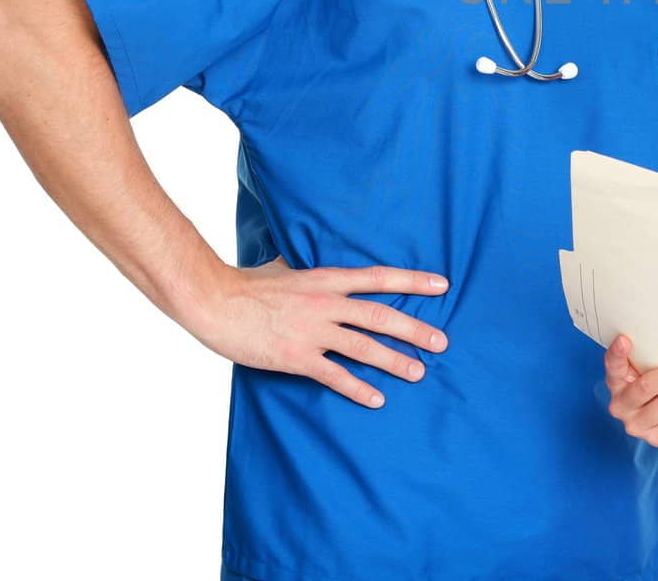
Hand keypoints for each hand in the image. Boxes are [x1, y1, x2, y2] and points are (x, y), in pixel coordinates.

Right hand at [190, 255, 449, 407]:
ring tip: (419, 372)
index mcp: (326, 279)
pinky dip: (358, 389)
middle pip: (381, 316)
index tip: (442, 285)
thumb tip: (299, 258)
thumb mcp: (281, 267)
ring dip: (395, 361)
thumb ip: (301, 268)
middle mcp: (326, 303)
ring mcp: (312, 331)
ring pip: (364, 347)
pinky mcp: (296, 357)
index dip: (413, 280)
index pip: (379, 278)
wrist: (215, 302)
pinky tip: (377, 399)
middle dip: (415, 329)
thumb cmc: (246, 284)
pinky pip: (334, 376)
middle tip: (442, 341)